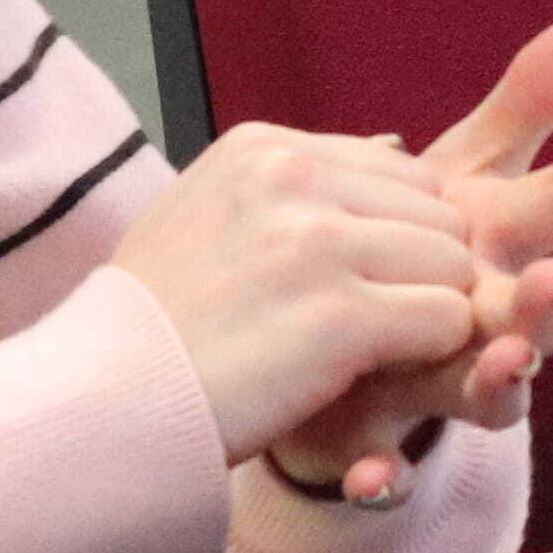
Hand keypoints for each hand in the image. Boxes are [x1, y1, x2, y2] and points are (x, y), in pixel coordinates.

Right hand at [102, 123, 485, 457]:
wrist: (98, 405)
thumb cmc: (155, 327)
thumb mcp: (207, 214)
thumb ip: (292, 186)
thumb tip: (392, 148)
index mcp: (263, 148)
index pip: (400, 171)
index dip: (395, 237)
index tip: (355, 284)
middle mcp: (293, 176)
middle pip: (438, 213)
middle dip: (421, 273)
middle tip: (372, 326)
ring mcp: (316, 242)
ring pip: (453, 264)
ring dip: (428, 315)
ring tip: (367, 353)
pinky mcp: (339, 314)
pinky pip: (447, 319)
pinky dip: (429, 355)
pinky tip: (373, 375)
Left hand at [265, 0, 552, 504]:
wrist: (348, 357)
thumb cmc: (423, 259)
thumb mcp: (473, 170)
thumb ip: (543, 95)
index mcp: (507, 252)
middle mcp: (488, 325)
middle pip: (536, 312)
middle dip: (552, 299)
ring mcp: (435, 388)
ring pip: (482, 392)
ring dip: (499, 381)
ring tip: (505, 363)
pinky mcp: (376, 441)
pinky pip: (384, 467)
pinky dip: (382, 476)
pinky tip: (372, 475)